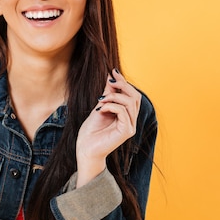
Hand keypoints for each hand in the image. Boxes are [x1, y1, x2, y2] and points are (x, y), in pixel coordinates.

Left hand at [75, 69, 140, 186]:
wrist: (85, 148)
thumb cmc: (91, 131)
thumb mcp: (100, 106)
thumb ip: (108, 93)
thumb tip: (112, 76)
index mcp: (127, 115)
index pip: (132, 95)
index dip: (124, 82)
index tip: (113, 71)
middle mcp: (131, 121)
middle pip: (135, 96)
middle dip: (122, 85)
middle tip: (109, 81)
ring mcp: (130, 127)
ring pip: (130, 103)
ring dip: (113, 96)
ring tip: (100, 100)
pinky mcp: (126, 132)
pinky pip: (123, 112)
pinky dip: (111, 106)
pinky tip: (101, 109)